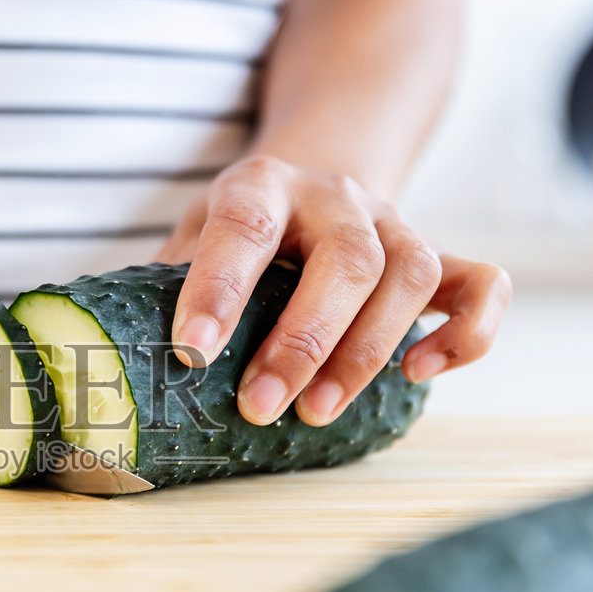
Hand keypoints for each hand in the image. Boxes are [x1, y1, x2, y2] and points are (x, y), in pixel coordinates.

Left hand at [157, 155, 510, 426]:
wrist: (315, 178)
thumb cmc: (239, 233)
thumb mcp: (190, 238)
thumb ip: (159, 289)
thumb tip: (110, 366)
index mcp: (260, 186)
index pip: (243, 227)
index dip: (218, 290)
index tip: (190, 353)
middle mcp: (335, 195)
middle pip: (346, 258)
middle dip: (303, 341)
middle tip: (260, 407)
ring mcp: (395, 222)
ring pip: (410, 273)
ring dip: (367, 350)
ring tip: (316, 413)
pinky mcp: (441, 256)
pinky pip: (482, 285)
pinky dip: (465, 333)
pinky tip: (418, 373)